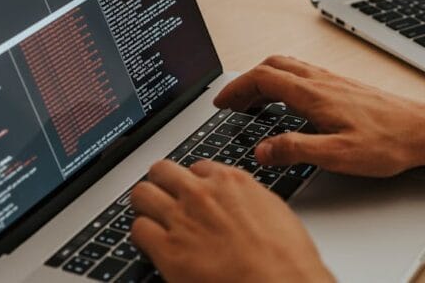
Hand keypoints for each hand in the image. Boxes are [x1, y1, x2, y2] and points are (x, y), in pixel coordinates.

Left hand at [130, 160, 333, 282]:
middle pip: (161, 171)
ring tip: (153, 220)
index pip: (196, 166)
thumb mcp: (272, 209)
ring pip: (141, 194)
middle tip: (164, 199)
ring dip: (147, 206)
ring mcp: (182, 219)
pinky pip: (137, 229)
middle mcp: (202, 194)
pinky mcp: (168, 249)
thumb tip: (235, 200)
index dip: (193, 182)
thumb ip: (245, 197)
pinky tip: (154, 245)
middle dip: (162, 184)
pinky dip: (143, 236)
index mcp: (230, 181)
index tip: (192, 193)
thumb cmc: (286, 257)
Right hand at [213, 56, 424, 176]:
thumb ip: (296, 149)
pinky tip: (288, 103)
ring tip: (252, 102)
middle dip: (246, 81)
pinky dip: (283, 83)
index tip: (222, 102)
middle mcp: (322, 81)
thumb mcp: (338, 155)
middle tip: (232, 102)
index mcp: (315, 94)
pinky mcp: (343, 87)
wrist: (424, 131)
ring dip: (264, 79)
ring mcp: (333, 82)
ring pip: (288, 68)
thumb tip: (262, 150)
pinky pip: (303, 75)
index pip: (263, 78)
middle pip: (272, 66)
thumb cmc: (388, 143)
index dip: (237, 88)